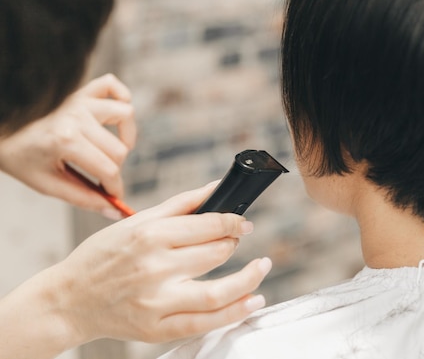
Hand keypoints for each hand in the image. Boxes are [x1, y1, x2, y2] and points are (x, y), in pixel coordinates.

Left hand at [0, 74, 135, 211]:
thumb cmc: (18, 156)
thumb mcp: (46, 184)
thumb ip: (83, 198)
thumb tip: (113, 210)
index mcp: (65, 140)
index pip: (109, 169)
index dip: (116, 188)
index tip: (114, 196)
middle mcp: (76, 116)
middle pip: (118, 148)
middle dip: (115, 169)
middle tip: (101, 177)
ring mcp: (79, 100)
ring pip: (125, 113)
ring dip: (126, 135)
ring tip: (113, 148)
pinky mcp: (79, 91)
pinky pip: (112, 85)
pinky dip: (121, 97)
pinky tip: (114, 117)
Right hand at [0, 183, 271, 358]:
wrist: (70, 299)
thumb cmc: (103, 256)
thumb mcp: (135, 221)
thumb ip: (180, 204)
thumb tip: (216, 187)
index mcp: (149, 235)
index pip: (208, 225)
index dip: (233, 222)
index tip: (242, 222)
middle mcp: (154, 267)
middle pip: (214, 254)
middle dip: (234, 244)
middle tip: (238, 241)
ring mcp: (156, 301)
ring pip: (217, 292)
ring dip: (249, 278)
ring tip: (261, 267)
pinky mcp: (157, 328)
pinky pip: (205, 323)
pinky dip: (235, 312)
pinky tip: (253, 301)